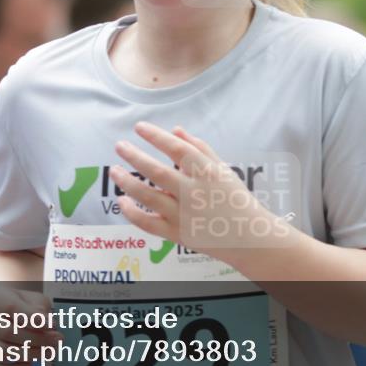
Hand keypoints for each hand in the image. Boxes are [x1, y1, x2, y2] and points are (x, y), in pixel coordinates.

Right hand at [0, 286, 61, 365]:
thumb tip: (44, 322)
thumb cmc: (21, 305)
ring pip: (1, 352)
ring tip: (49, 352)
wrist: (1, 311)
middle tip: (57, 340)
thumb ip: (39, 307)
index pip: (11, 308)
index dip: (33, 318)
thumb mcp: (33, 298)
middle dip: (37, 338)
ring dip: (30, 354)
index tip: (52, 324)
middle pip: (7, 331)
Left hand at [110, 122, 291, 259]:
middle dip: (135, 156)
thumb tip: (175, 130)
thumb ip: (199, 148)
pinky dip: (132, 213)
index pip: (177, 149)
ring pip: (148, 197)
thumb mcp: (223, 169)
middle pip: (157, 171)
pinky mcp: (177, 235)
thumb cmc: (236, 200)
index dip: (156, 136)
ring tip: (114, 170)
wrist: (250, 238)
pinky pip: (148, 224)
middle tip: (119, 146)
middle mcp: (194, 193)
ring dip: (128, 182)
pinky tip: (121, 201)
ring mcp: (184, 215)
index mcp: (207, 173)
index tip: (139, 127)